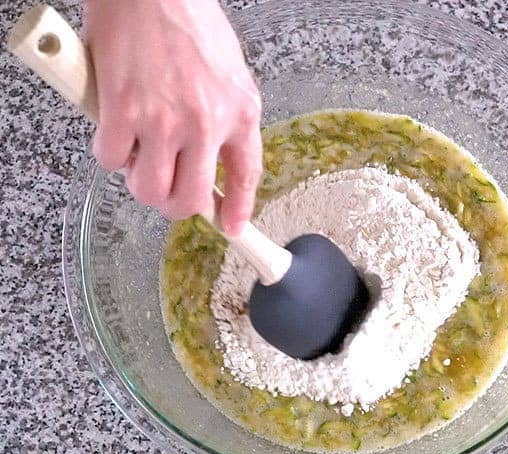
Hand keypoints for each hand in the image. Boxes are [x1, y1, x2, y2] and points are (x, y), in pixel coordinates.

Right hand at [84, 0, 261, 235]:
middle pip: (189, 200)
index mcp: (240, 111)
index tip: (232, 227)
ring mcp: (163, 120)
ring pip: (148, 190)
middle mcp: (206, 122)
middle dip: (176, 205)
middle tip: (167, 190)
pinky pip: (111, 160)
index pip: (245, 175)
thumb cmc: (189, 22)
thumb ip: (227, 117)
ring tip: (141, 158)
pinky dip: (111, 153)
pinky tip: (117, 128)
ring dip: (141, 183)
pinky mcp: (123, 110)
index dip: (238, 209)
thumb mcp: (231, 74)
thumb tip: (214, 155)